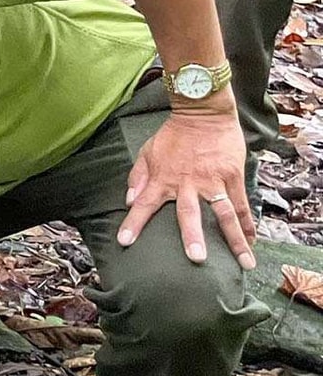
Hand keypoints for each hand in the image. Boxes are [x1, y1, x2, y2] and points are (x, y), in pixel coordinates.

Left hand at [121, 106, 255, 267]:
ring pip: (224, 214)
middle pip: (190, 214)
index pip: (144, 205)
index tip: (124, 242)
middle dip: (192, 236)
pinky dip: (248, 224)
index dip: (133, 223)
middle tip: (196, 259)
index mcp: (163, 179)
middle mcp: (188, 184)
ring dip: (234, 239)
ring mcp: (213, 181)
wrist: (202, 113)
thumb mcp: (147, 152)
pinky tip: (252, 241)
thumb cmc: (173, 135)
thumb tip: (128, 200)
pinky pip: (241, 204)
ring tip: (243, 262)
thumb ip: (137, 177)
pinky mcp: (233, 176)